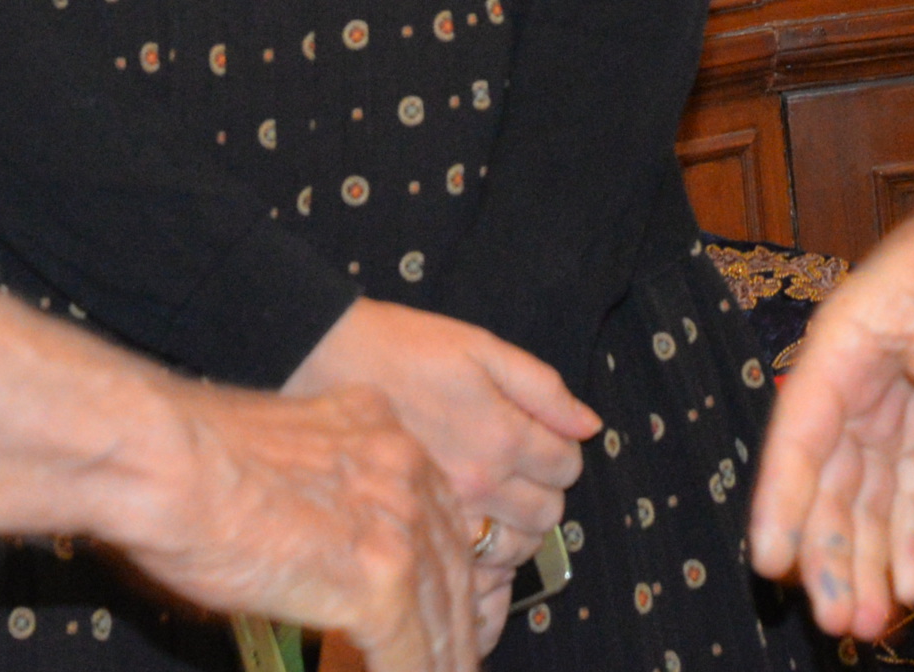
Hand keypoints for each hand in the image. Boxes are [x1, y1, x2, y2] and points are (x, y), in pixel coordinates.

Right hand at [100, 375, 479, 671]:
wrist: (162, 460)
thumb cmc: (184, 454)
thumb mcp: (275, 452)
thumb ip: (312, 489)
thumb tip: (307, 535)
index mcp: (374, 429)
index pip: (436, 510)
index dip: (442, 566)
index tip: (444, 597)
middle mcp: (399, 469)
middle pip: (453, 563)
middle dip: (455, 619)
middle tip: (456, 656)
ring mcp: (396, 525)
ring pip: (442, 614)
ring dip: (443, 659)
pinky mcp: (379, 581)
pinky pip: (410, 653)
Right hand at [288, 300, 593, 570]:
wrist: (324, 362)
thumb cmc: (403, 348)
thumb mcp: (481, 348)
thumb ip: (543, 389)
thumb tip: (589, 424)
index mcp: (502, 435)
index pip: (566, 467)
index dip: (562, 450)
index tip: (542, 438)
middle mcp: (480, 484)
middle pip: (547, 514)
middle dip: (545, 490)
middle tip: (520, 466)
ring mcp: (445, 514)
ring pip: (514, 548)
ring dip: (517, 525)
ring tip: (496, 496)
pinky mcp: (414, 531)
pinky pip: (472, 565)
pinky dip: (483, 553)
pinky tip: (471, 524)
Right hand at [748, 120, 913, 639]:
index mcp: (847, 338)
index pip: (800, 427)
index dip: (783, 497)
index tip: (771, 560)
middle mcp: (856, 379)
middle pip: (828, 479)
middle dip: (828, 551)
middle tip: (836, 620)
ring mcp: (890, 403)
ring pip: (863, 496)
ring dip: (863, 558)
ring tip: (868, 625)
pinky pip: (910, 489)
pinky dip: (910, 537)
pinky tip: (913, 586)